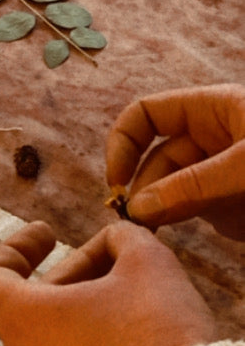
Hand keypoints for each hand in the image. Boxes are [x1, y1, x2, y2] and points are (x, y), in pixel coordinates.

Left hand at [0, 221, 215, 345]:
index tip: (48, 233)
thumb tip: (117, 243)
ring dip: (85, 317)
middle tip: (119, 264)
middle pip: (34, 308)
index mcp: (23, 321)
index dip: (17, 248)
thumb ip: (122, 238)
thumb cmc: (158, 333)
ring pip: (56, 344)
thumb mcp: (146, 261)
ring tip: (133, 306)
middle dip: (74, 277)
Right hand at [106, 84, 244, 239]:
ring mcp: (220, 171)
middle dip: (140, 187)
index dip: (124, 143)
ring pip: (171, 188)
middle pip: (156, 158)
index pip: (148, 113)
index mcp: (212, 109)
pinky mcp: (230, 203)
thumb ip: (194, 185)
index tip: (115, 182)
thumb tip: (138, 209)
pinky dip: (176, 222)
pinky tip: (168, 237)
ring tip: (148, 233)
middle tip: (135, 222)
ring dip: (155, 209)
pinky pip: (192, 209)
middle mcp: (212, 137)